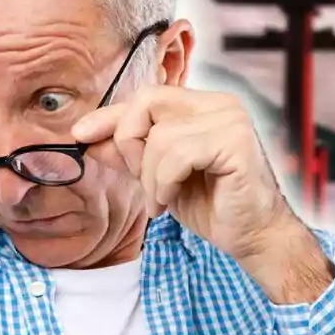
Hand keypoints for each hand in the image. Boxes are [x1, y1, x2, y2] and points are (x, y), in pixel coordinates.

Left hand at [72, 85, 333, 302]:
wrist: (253, 237)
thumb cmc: (212, 205)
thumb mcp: (158, 175)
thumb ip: (130, 152)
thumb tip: (86, 137)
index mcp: (203, 105)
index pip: (146, 97)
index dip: (110, 116)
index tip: (80, 135)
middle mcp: (220, 104)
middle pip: (148, 102)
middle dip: (129, 143)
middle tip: (139, 179)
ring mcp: (231, 120)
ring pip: (160, 136)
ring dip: (149, 177)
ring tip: (160, 200)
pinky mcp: (236, 143)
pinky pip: (177, 154)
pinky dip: (165, 182)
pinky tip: (172, 200)